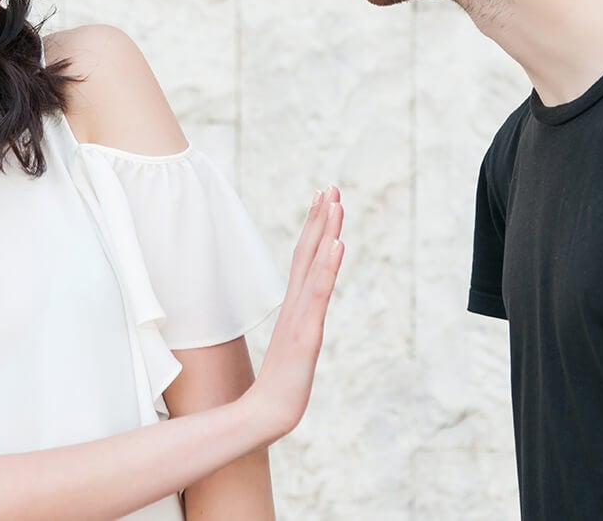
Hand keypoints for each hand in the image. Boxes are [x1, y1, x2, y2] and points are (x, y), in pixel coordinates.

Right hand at [242, 187, 344, 440]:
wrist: (266, 416)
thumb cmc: (279, 386)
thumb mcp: (293, 347)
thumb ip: (296, 327)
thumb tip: (301, 317)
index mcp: (294, 305)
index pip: (303, 257)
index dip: (313, 227)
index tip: (322, 199)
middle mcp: (296, 304)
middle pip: (308, 252)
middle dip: (320, 218)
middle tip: (330, 187)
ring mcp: (300, 316)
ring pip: (313, 265)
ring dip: (325, 232)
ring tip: (335, 203)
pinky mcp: (306, 333)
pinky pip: (318, 294)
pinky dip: (327, 267)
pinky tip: (337, 245)